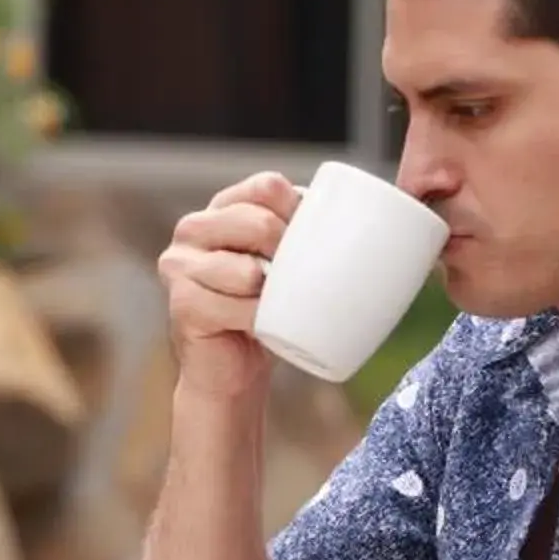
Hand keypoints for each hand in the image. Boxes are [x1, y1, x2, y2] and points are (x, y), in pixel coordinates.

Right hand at [157, 172, 299, 398]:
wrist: (232, 373)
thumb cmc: (266, 314)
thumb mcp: (287, 265)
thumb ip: (309, 234)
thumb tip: (379, 211)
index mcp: (222, 208)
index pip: (266, 186)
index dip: (298, 210)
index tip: (313, 241)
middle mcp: (193, 229)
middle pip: (258, 222)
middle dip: (288, 253)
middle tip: (296, 281)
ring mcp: (179, 266)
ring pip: (246, 270)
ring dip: (271, 293)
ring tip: (273, 306)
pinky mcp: (181, 303)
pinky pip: (235, 306)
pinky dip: (257, 320)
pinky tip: (259, 326)